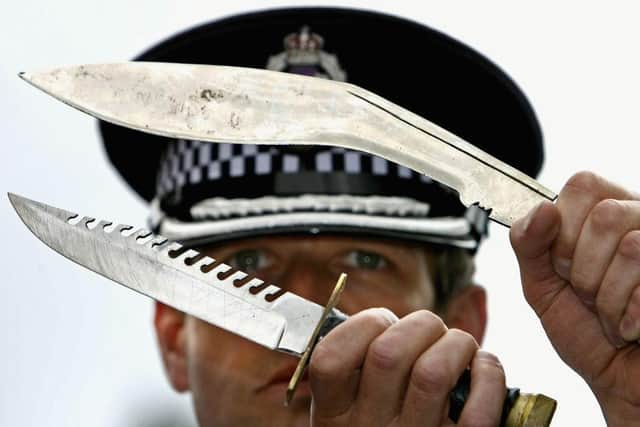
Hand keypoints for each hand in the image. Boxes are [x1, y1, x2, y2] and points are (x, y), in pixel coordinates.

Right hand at [308, 308, 505, 426]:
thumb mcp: (347, 412)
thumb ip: (354, 373)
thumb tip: (383, 321)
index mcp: (334, 416)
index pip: (330, 359)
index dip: (362, 325)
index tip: (383, 324)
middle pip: (388, 353)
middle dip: (420, 324)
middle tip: (431, 331)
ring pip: (432, 372)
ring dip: (456, 343)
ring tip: (459, 347)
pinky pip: (478, 411)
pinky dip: (488, 376)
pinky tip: (483, 369)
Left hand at [510, 171, 639, 425]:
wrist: (621, 382)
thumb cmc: (586, 334)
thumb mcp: (542, 285)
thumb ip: (529, 244)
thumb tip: (543, 209)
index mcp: (606, 214)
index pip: (583, 185)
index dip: (563, 229)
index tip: (562, 265)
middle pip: (606, 215)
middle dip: (582, 268)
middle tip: (587, 295)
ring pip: (632, 247)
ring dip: (607, 297)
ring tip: (610, 313)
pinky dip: (629, 317)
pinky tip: (631, 328)